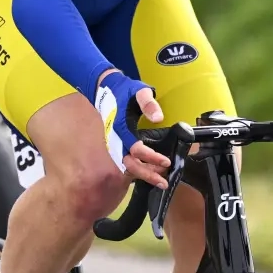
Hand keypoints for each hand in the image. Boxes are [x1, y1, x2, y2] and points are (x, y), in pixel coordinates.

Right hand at [95, 71, 170, 188]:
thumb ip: (149, 104)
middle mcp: (116, 140)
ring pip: (128, 165)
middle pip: (129, 164)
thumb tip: (159, 118)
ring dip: (144, 174)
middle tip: (164, 183)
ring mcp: (115, 143)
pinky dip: (139, 169)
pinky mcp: (118, 144)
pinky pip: (127, 160)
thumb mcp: (140, 91)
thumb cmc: (125, 90)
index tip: (166, 162)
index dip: (151, 157)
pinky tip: (151, 172)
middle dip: (147, 175)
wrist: (106, 88)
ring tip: (161, 181)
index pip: (136, 149)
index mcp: (121, 128)